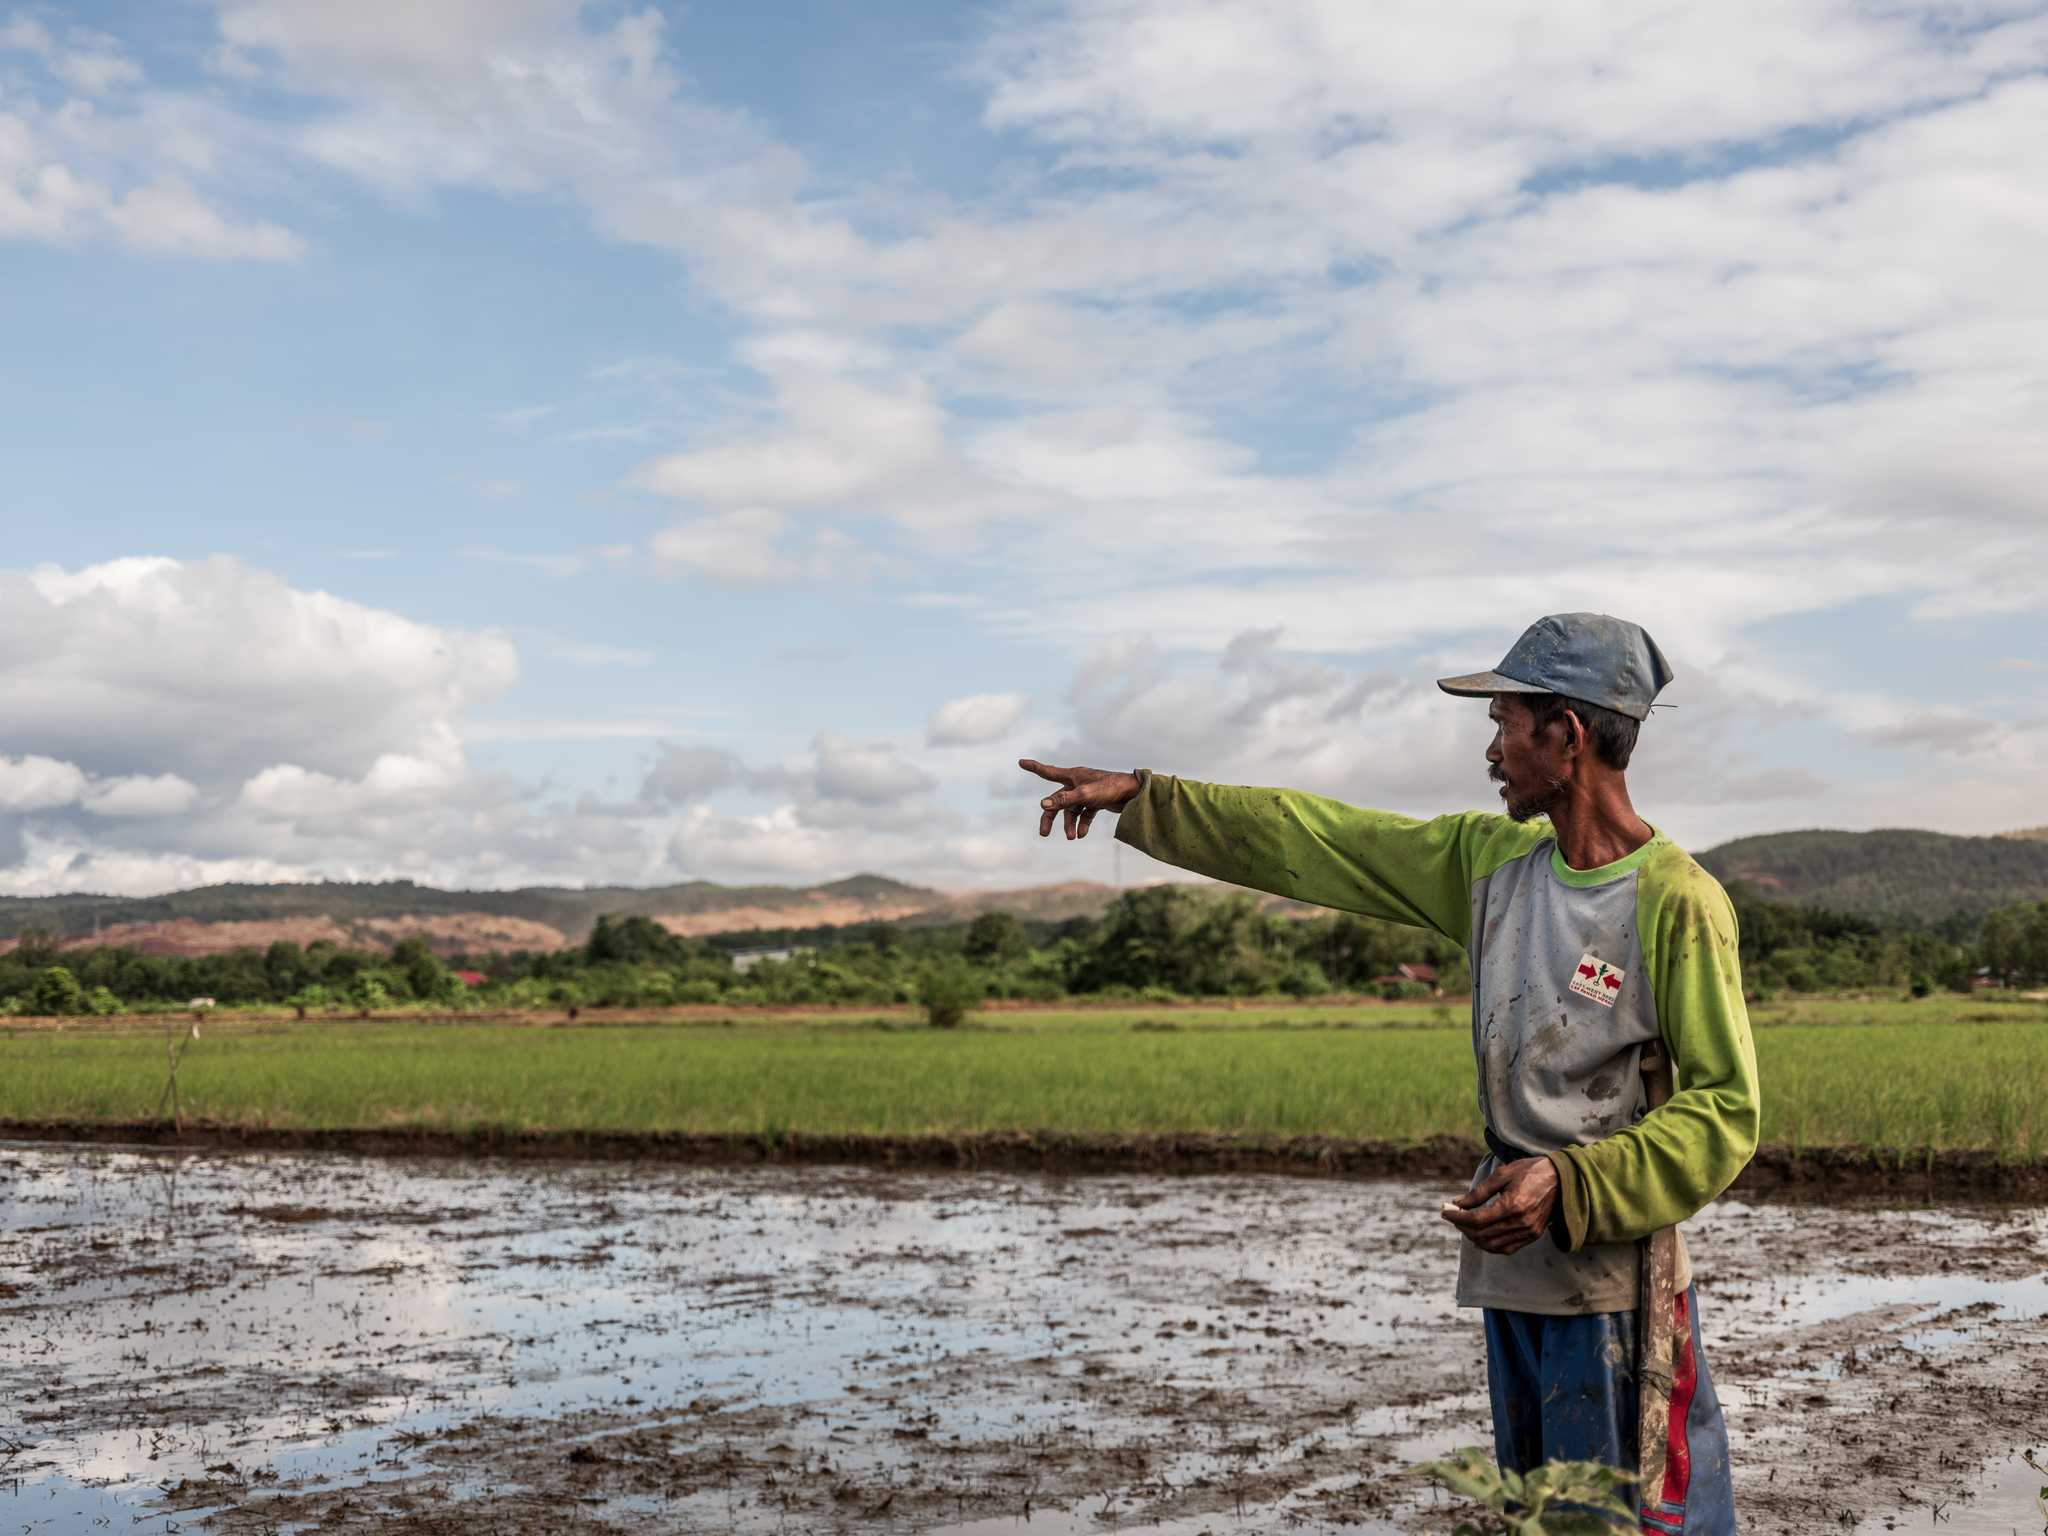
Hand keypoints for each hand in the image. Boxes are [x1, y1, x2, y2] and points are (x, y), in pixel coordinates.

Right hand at [1019, 759, 1141, 839]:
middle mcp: (1078, 783)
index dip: (1034, 767)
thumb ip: (1064, 800)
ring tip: (1072, 838)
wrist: (1135, 793)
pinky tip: (1082, 834)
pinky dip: (1082, 824)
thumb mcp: (1085, 795)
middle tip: (1044, 834)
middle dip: (1050, 817)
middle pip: (1057, 800)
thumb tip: (1043, 805)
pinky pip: (1084, 814)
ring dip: (1069, 824)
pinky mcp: (1096, 802)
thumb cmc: (1111, 788)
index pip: (1048, 772)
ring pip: (1071, 810)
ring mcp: (1087, 793)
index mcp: (1073, 776)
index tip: (1020, 762)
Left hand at [1439, 1156, 1557, 1254]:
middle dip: (1463, 1227)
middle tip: (1454, 1217)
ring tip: (1465, 1225)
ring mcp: (1529, 1232)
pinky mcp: (1533, 1236)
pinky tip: (1481, 1235)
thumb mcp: (1502, 1174)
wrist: (1561, 1179)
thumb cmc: (1530, 1171)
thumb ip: (1479, 1192)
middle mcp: (1521, 1222)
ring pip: (1493, 1245)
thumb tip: (1457, 1204)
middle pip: (1482, 1234)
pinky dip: (1490, 1245)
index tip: (1445, 1213)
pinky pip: (1507, 1248)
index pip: (1477, 1219)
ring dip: (1474, 1238)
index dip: (1457, 1218)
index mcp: (1513, 1205)